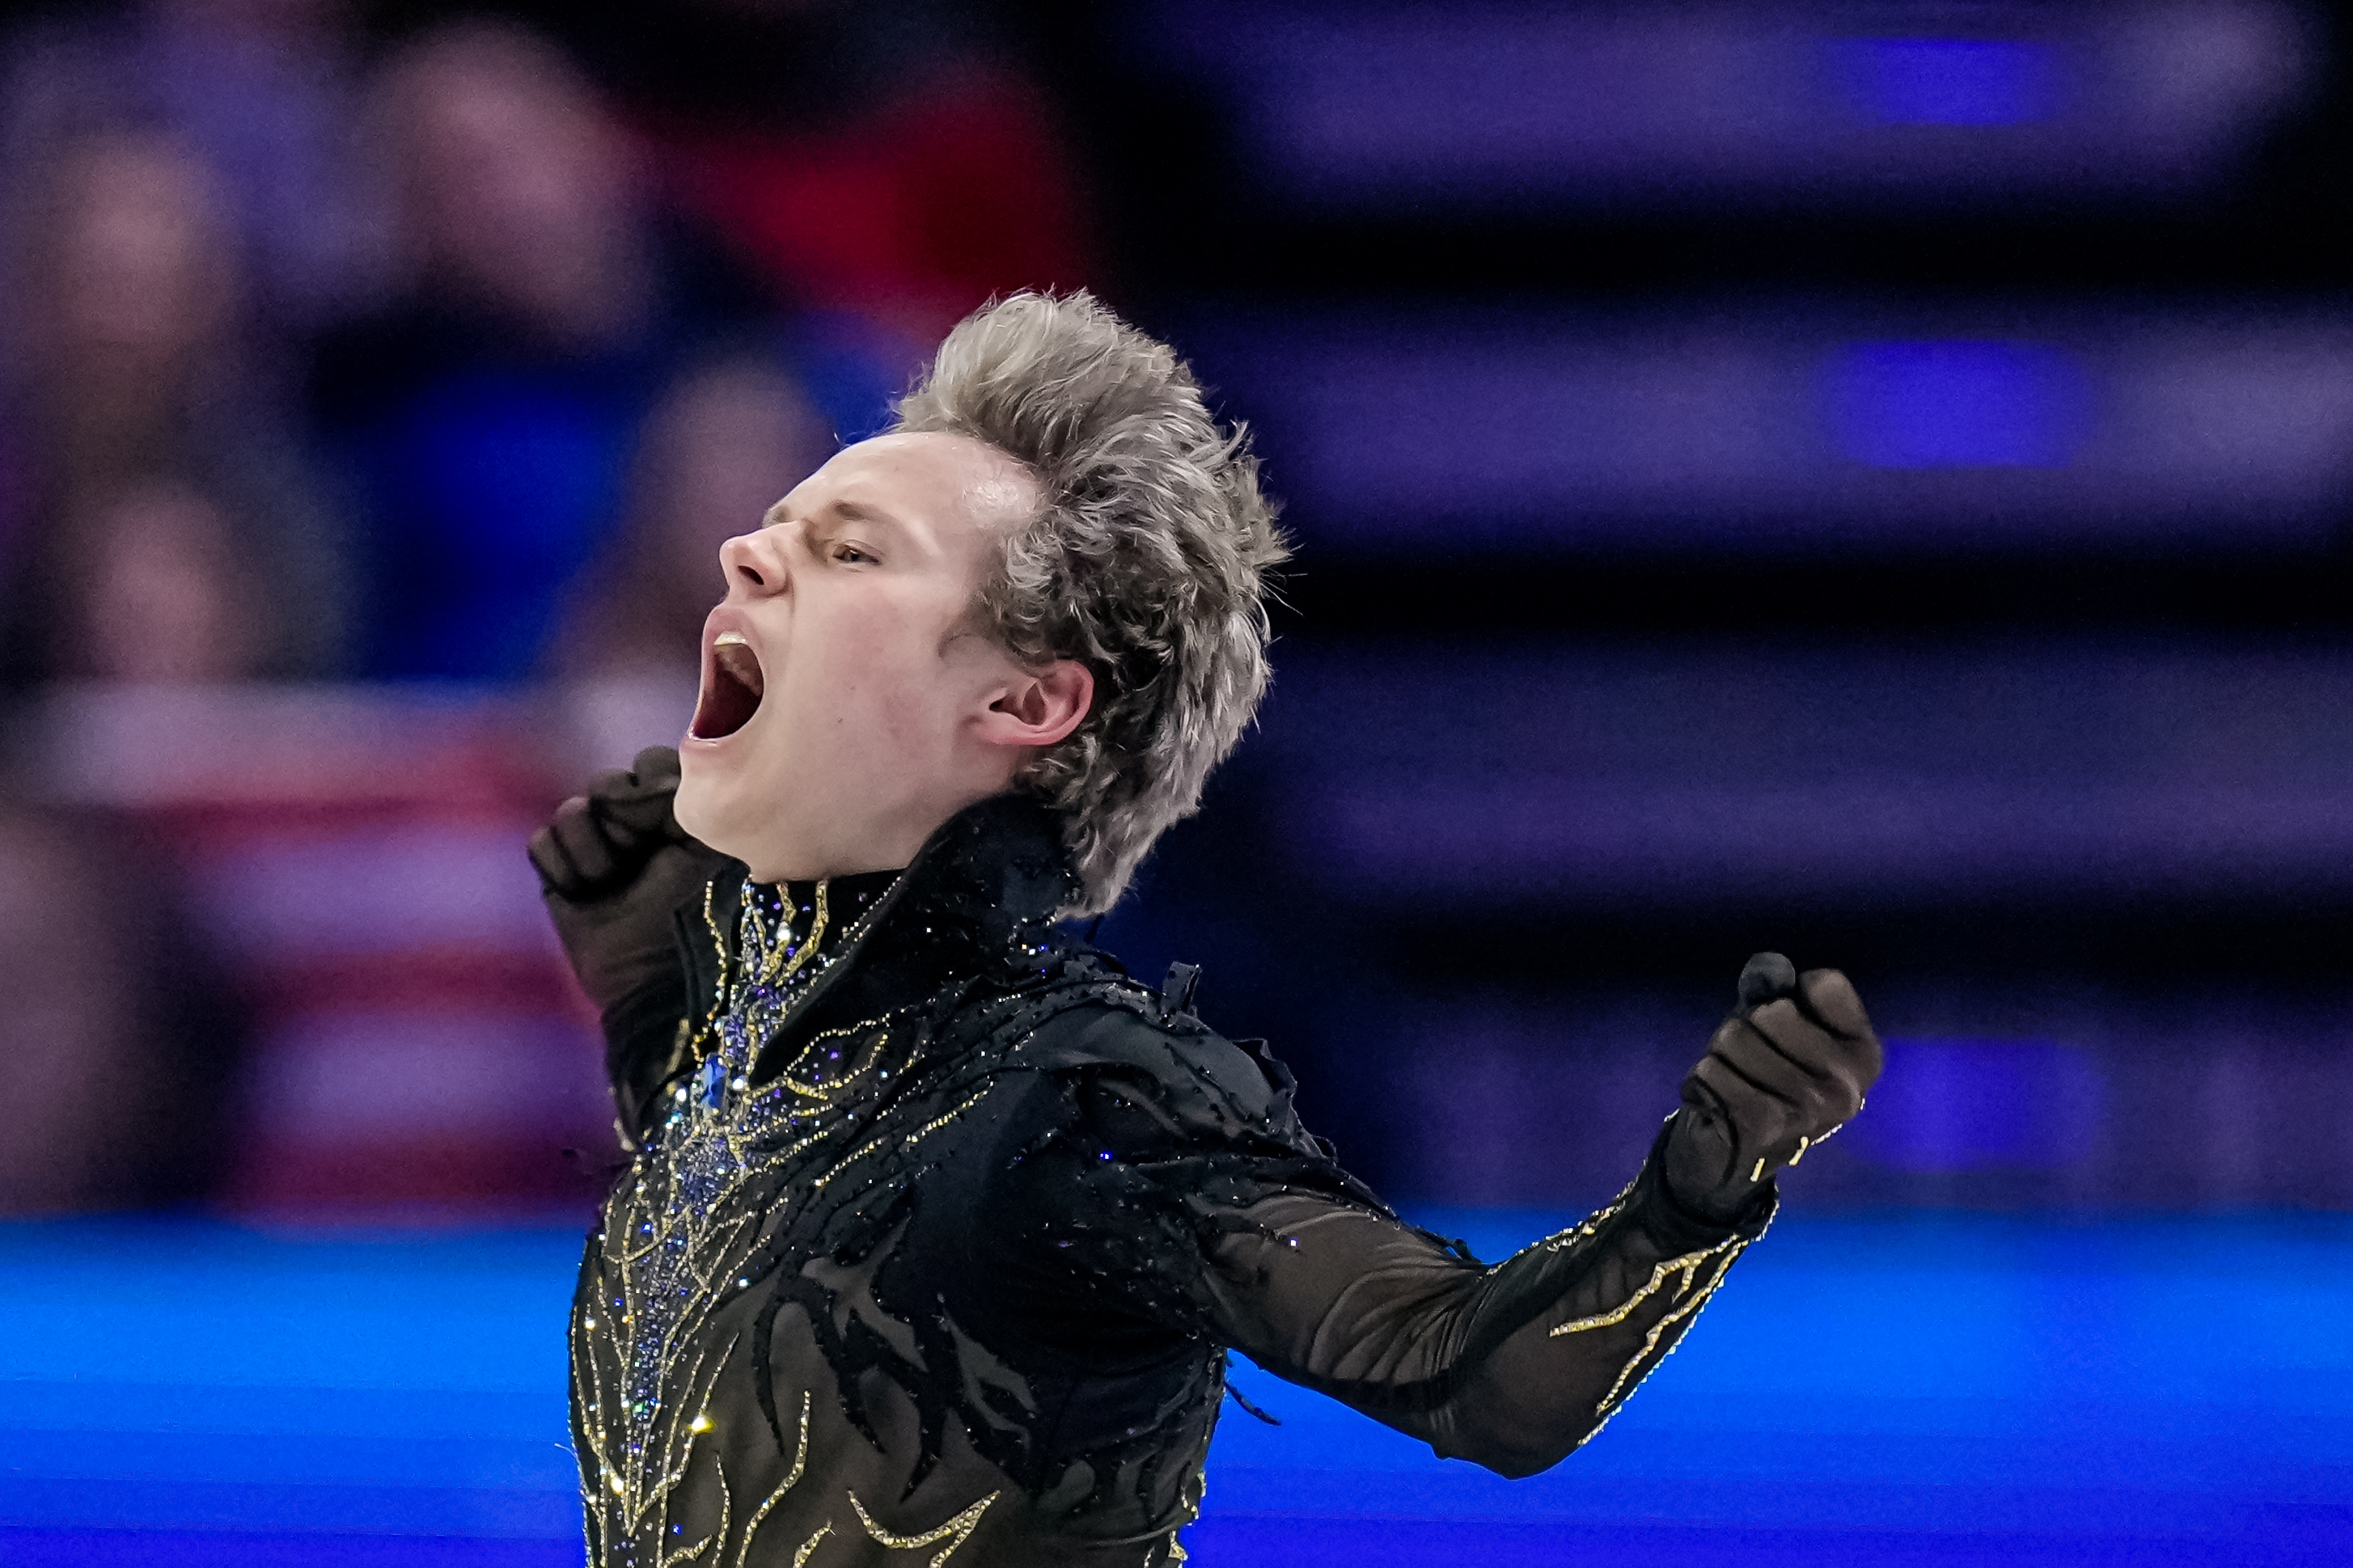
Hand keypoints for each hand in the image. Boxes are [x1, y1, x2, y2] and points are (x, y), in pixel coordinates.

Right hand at [528, 746, 729, 1014]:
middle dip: (623, 817)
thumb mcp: (708, 845)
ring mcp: (596, 849)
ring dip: (594, 850)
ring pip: (571, 810)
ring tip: (614, 883)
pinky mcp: (559, 876)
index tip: (667, 819)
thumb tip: (641, 773)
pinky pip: (540, 841)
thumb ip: (682, 793)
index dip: (652, 784)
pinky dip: (563, 869)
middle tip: (641, 855)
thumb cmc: (702, 914)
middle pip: (607, 781)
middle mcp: (637, 826)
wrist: (662, 982)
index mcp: (681, 813)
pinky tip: (587, 894)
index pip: (651, 763)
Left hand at [1664, 952, 1882, 1221]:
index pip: (1825, 984)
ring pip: (1737, 1038)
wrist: (1730, 1158)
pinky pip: (1715, 1071)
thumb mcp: (1770, 1029)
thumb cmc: (1756, 1080)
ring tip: (1734, 1082)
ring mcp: (1810, 1110)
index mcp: (1862, 1056)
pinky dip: (1703, 1078)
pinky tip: (1717, 1100)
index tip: (1783, 1026)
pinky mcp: (1766, 1127)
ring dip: (1720, 1056)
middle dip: (1744, 1027)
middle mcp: (1848, 1086)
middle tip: (1748, 1061)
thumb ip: (1770, 989)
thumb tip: (1771, 968)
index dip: (1788, 993)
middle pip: (1773, 1010)